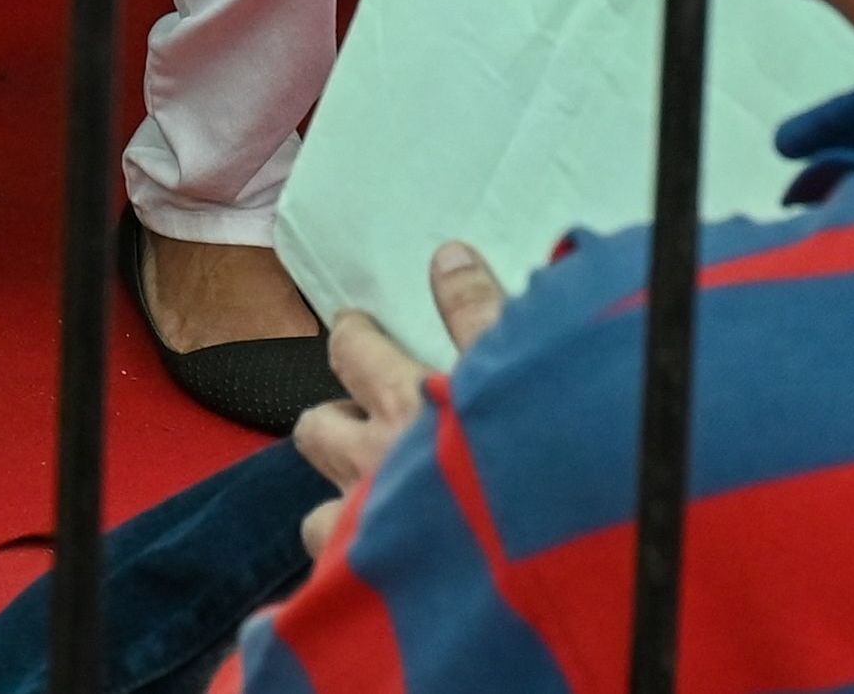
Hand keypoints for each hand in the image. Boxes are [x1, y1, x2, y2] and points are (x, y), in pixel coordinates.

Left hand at [289, 246, 513, 564]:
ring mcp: (364, 536)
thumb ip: (484, 315)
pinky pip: (331, 593)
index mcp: (406, 405)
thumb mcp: (519, 374)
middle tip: (359, 417)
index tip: (356, 326)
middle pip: (317, 427)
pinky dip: (350, 582)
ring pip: (316, 516)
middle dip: (333, 419)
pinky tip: (374, 586)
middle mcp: (372, 466)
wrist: (537, 568)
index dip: (353, 334)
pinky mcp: (365, 596)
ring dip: (338, 509)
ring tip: (369, 511)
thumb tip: (449, 256)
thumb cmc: (531, 465)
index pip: (357, 348)